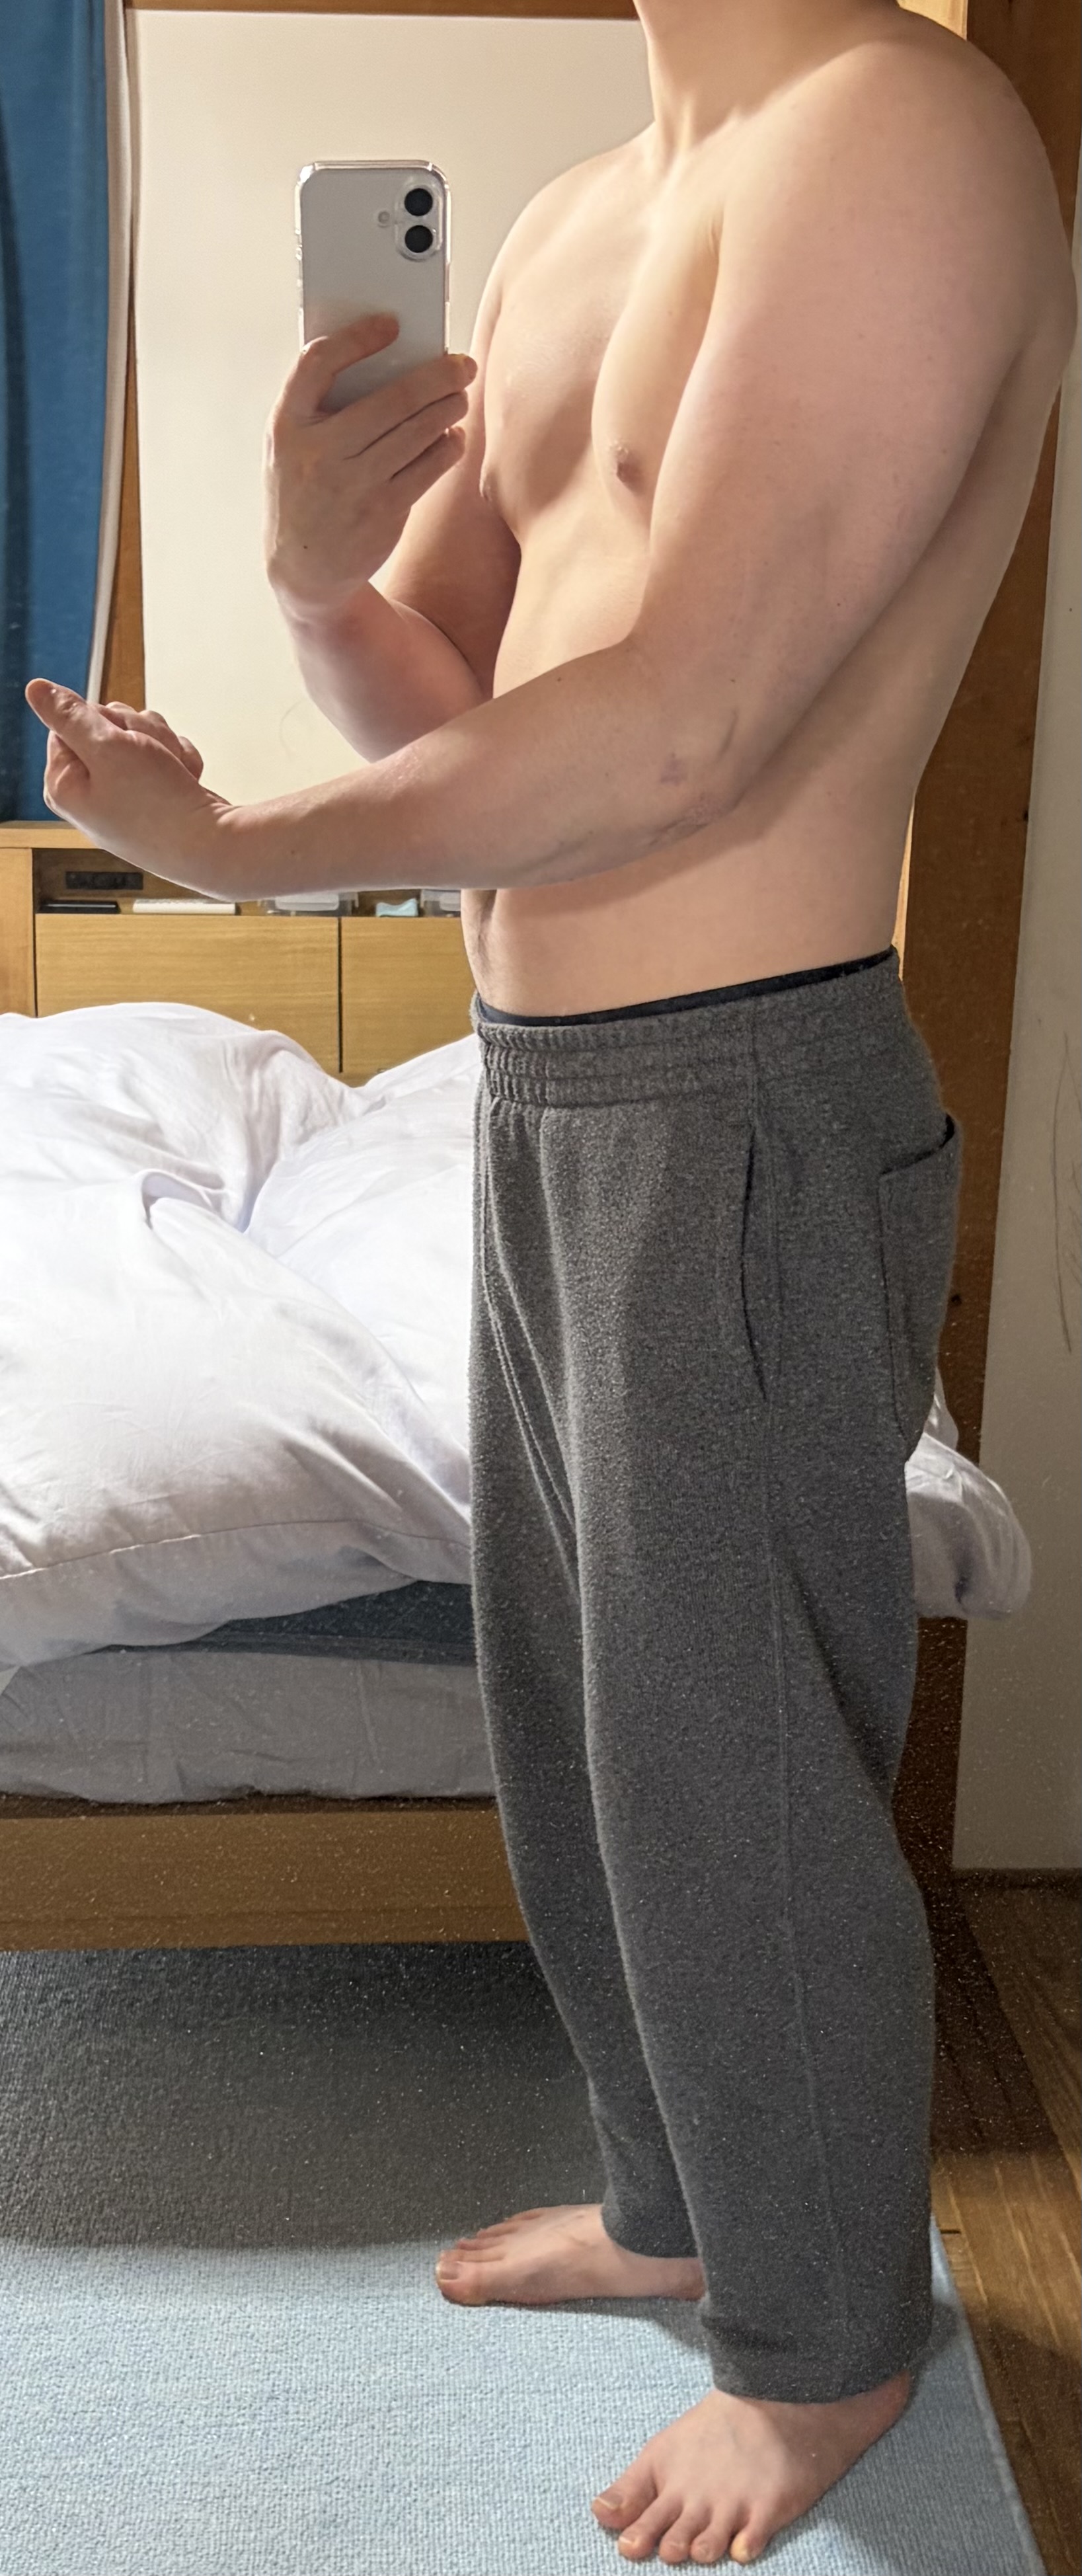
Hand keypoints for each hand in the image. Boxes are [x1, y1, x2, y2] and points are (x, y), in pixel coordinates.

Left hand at [24, 680, 233, 887]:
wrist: (211, 844)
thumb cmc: (159, 808)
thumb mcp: (106, 747)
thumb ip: (69, 715)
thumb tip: (37, 691)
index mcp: (65, 783)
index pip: (69, 720)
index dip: (102, 720)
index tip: (120, 740)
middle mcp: (90, 790)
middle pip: (106, 723)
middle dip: (137, 731)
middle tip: (149, 758)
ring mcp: (123, 793)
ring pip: (139, 734)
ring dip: (162, 745)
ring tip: (169, 774)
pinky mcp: (153, 793)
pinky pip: (164, 753)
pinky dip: (178, 761)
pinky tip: (182, 782)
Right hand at [263, 311, 476, 614]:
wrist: (305, 569)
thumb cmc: (303, 490)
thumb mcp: (293, 447)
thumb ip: (321, 407)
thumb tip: (387, 361)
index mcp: (287, 426)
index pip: (318, 363)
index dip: (357, 338)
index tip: (391, 325)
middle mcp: (319, 454)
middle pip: (390, 399)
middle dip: (436, 377)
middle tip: (462, 364)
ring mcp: (353, 485)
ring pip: (416, 432)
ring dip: (448, 408)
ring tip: (461, 396)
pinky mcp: (383, 512)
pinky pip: (427, 468)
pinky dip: (446, 447)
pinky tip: (453, 436)